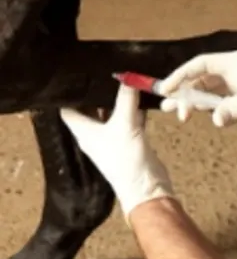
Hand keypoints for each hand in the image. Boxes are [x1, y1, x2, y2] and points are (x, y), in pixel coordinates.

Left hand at [60, 84, 173, 219]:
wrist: (147, 188)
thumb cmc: (126, 161)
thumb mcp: (125, 124)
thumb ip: (126, 99)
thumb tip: (128, 75)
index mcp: (84, 131)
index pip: (68, 109)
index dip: (70, 94)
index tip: (77, 75)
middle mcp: (96, 134)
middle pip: (92, 109)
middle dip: (98, 92)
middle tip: (105, 70)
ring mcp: (114, 137)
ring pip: (113, 113)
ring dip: (117, 99)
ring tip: (123, 77)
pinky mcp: (132, 139)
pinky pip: (130, 118)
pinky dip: (135, 108)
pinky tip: (141, 94)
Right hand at [158, 48, 236, 126]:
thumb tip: (217, 120)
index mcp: (236, 62)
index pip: (201, 65)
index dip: (181, 75)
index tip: (166, 89)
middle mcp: (235, 71)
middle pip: (202, 80)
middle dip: (185, 93)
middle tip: (172, 109)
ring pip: (211, 93)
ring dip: (195, 102)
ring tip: (179, 115)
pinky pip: (223, 103)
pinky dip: (211, 109)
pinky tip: (203, 115)